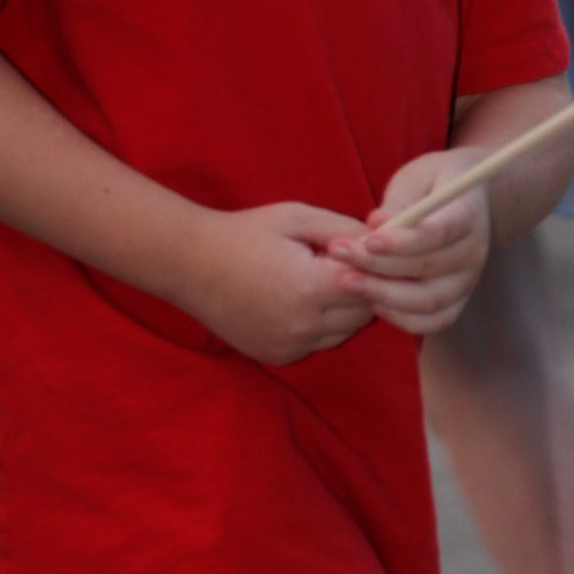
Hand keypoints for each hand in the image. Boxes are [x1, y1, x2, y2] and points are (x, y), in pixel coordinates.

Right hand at [185, 202, 375, 365]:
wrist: (190, 264)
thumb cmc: (246, 233)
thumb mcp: (298, 218)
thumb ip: (345, 229)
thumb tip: (383, 240)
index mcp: (311, 288)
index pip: (373, 285)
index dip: (375, 266)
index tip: (372, 252)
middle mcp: (304, 326)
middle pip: (364, 314)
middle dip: (365, 288)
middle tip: (348, 264)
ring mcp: (290, 346)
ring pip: (344, 333)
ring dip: (345, 310)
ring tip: (322, 280)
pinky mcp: (278, 356)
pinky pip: (319, 343)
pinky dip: (322, 326)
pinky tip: (302, 300)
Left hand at [329, 150, 491, 338]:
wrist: (467, 201)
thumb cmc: (433, 184)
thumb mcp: (417, 178)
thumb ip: (399, 201)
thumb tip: (377, 222)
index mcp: (467, 214)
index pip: (438, 233)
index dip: (402, 241)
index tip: (367, 240)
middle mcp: (473, 252)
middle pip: (426, 267)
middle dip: (378, 265)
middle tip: (339, 255)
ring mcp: (467, 281)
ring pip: (428, 301)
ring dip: (384, 295)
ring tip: (347, 281)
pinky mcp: (457, 302)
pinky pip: (432, 322)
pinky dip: (402, 318)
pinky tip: (372, 302)